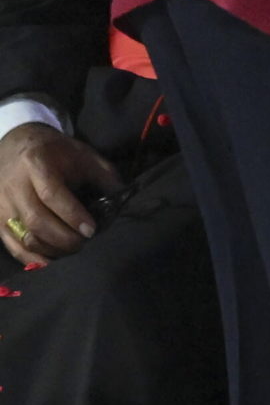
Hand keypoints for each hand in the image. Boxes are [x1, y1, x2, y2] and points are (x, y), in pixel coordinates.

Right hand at [0, 122, 119, 265]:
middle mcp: (14, 185)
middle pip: (37, 220)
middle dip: (66, 238)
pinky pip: (13, 246)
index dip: (73, 215)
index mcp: (36, 164)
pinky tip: (53, 261)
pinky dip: (34, 259)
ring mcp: (2, 204)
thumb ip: (105, 176)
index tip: (91, 229)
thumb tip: (123, 200)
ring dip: (53, 250)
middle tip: (85, 242)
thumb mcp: (82, 155)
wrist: (16, 142)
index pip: (51, 195)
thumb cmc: (55, 152)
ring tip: (73, 249)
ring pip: (25, 237)